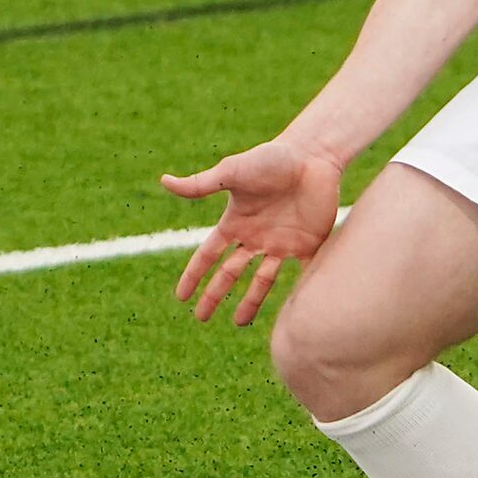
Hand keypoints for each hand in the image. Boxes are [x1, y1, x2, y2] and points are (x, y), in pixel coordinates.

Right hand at [160, 140, 343, 325]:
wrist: (313, 154)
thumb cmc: (272, 159)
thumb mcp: (233, 172)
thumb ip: (202, 184)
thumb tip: (164, 181)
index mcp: (235, 223)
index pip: (208, 255)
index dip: (193, 275)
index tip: (180, 297)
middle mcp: (256, 237)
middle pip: (230, 273)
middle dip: (215, 295)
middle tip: (201, 318)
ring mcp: (282, 242)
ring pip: (263, 280)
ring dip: (251, 301)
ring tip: (239, 323)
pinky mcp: (308, 243)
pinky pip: (302, 272)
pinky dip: (298, 290)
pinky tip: (293, 310)